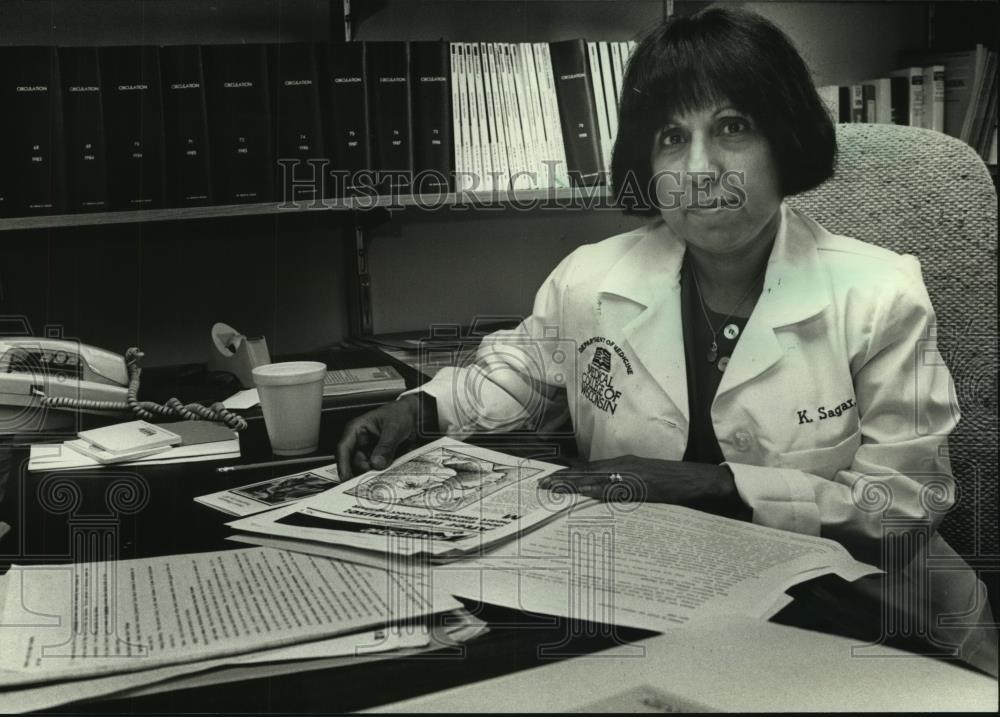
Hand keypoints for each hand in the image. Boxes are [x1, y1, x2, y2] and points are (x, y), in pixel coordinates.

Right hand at [336, 395, 420, 480]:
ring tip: (385, 471)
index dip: (343, 464)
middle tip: (376, 475)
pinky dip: (381, 472)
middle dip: (364, 470)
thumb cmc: (399, 414)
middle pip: (354, 462)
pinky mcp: (376, 458)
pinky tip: (389, 471)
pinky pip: (375, 469)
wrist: (412, 415)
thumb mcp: (393, 428)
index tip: (346, 478)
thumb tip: (376, 463)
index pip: (344, 448)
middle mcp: (359, 441)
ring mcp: (367, 451)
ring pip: (364, 468)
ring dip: (374, 472)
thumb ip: (385, 446)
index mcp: (356, 429)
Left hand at [538, 455, 746, 516]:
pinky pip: (617, 488)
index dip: (569, 474)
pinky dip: (600, 490)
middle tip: (543, 484)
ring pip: (597, 477)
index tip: (551, 479)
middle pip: (588, 471)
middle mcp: (626, 465)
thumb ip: (626, 488)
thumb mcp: (645, 484)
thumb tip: (606, 496)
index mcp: (625, 465)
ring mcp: (634, 473)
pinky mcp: (643, 484)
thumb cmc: (675, 483)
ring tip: (555, 488)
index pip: (590, 469)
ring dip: (574, 483)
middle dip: (564, 478)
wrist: (701, 480)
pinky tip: (585, 493)